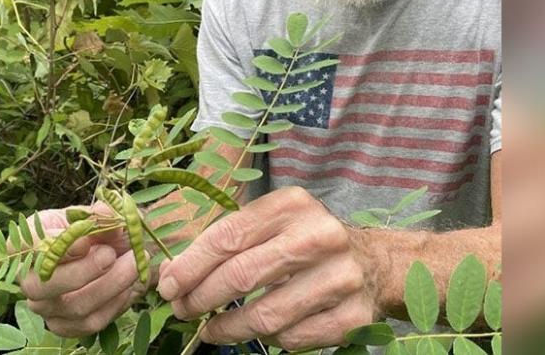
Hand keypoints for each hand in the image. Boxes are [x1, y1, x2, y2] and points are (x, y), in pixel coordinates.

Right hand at [20, 203, 146, 336]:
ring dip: (111, 285)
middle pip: (44, 286)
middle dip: (84, 271)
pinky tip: (130, 285)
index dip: (53, 246)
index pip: (27, 247)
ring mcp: (46, 308)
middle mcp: (29, 281)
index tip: (85, 239)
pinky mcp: (66, 326)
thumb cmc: (93, 231)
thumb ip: (98, 215)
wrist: (110, 254)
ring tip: (135, 264)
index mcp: (24, 245)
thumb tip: (105, 214)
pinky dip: (116, 303)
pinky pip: (92, 322)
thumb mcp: (94, 216)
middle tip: (111, 254)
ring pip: (75, 307)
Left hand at [156, 187, 379, 349]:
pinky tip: (256, 330)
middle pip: (242, 276)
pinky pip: (293, 339)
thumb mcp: (274, 222)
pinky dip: (267, 339)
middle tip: (182, 309)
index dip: (191, 265)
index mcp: (293, 205)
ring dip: (227, 327)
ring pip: (265, 316)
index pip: (229, 236)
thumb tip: (172, 273)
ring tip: (210, 328)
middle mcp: (320, 237)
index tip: (168, 285)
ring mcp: (341, 278)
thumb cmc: (307, 240)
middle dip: (201, 298)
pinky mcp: (353, 316)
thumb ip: (227, 240)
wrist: (376, 262)